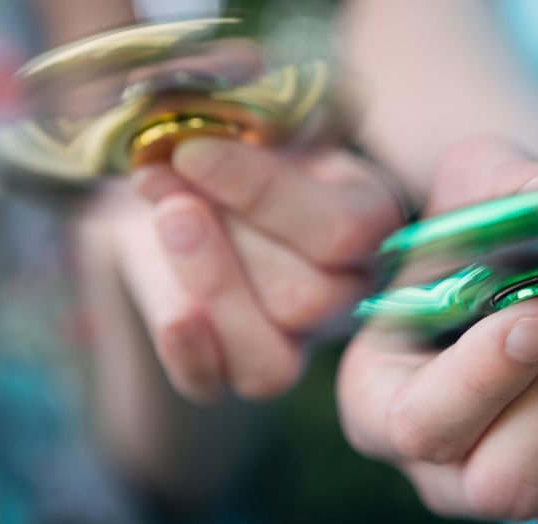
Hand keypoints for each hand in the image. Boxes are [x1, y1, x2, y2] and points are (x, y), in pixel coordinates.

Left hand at [79, 138, 403, 402]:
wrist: (184, 179)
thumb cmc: (231, 142)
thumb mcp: (248, 120)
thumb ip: (239, 126)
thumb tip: (201, 141)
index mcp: (373, 222)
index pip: (340, 233)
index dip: (261, 195)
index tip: (192, 151)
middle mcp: (349, 290)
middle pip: (307, 301)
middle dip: (227, 243)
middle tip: (168, 189)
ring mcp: (299, 340)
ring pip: (271, 363)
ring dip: (209, 287)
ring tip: (164, 219)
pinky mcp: (239, 365)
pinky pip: (221, 388)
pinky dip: (190, 357)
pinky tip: (173, 316)